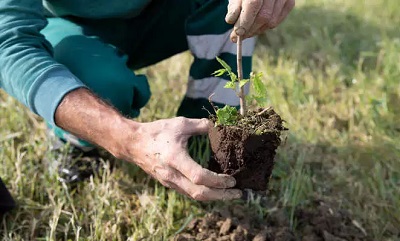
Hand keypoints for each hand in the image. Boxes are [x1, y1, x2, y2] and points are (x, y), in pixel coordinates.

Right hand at [120, 117, 241, 200]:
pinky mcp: (169, 183)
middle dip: (221, 195)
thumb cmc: (157, 132)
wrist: (134, 144)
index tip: (232, 180)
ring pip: (194, 196)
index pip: (200, 177)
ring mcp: (169, 182)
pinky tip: (215, 189)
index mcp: (175, 159)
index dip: (218, 181)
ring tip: (230, 194)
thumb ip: (201, 125)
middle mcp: (172, 174)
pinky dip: (204, 193)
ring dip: (214, 197)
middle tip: (238, 193)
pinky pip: (189, 193)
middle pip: (199, 193)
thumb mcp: (180, 124)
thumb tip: (220, 127)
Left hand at [225, 0, 294, 40]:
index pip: (253, 4)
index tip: (236, 33)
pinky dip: (266, 27)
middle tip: (239, 36)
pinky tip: (257, 26)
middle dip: (250, 30)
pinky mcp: (290, 2)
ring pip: (271, 21)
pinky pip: (277, 21)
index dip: (245, 21)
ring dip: (257, 30)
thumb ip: (234, 6)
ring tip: (247, 31)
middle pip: (264, 16)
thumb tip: (231, 20)